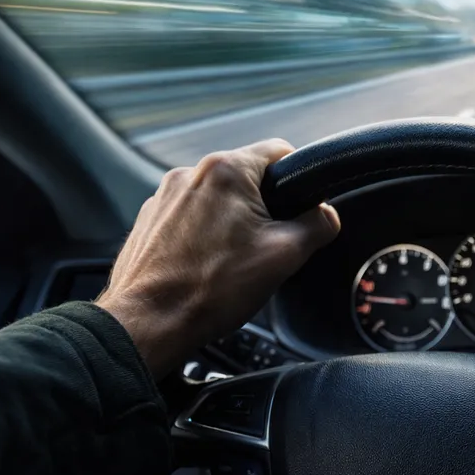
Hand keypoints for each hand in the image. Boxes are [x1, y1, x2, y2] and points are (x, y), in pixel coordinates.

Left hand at [97, 139, 339, 377]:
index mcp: (226, 171)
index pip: (280, 151)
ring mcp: (163, 197)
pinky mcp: (148, 221)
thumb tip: (326, 215)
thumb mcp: (286, 255)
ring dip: (232, 224)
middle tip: (267, 248)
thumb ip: (318, 224)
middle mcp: (189, 174)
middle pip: (247, 178)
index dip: (299, 179)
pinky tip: (206, 268)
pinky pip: (190, 218)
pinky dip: (204, 237)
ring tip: (232, 263)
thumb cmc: (211, 289)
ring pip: (218, 200)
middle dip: (264, 209)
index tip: (300, 208)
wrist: (149, 323)